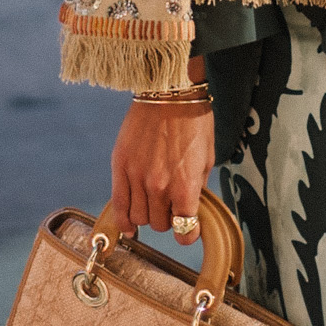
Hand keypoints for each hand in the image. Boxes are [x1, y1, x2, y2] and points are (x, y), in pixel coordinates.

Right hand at [111, 97, 213, 243]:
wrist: (169, 92)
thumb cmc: (193, 121)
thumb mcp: (207, 156)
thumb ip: (198, 187)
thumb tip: (191, 208)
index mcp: (185, 185)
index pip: (185, 230)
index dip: (188, 234)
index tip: (188, 231)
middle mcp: (159, 186)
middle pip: (160, 225)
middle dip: (168, 220)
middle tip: (171, 206)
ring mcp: (137, 177)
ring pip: (139, 218)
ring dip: (147, 216)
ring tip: (153, 205)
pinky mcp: (120, 166)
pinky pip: (118, 205)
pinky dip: (123, 220)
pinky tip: (128, 226)